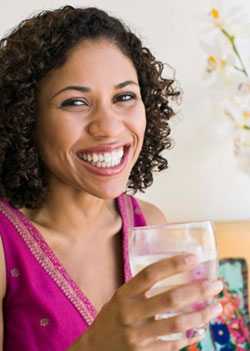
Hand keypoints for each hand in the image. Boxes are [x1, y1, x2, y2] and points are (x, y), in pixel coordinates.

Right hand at [72, 254, 222, 350]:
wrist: (94, 350)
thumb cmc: (111, 319)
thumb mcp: (120, 298)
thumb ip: (140, 289)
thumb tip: (174, 275)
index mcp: (124, 295)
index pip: (150, 274)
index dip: (173, 264)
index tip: (194, 258)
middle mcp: (130, 313)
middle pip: (170, 298)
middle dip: (197, 290)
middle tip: (216, 285)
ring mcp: (137, 336)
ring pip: (177, 324)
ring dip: (201, 315)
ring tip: (216, 307)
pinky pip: (173, 344)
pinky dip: (190, 336)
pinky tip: (200, 328)